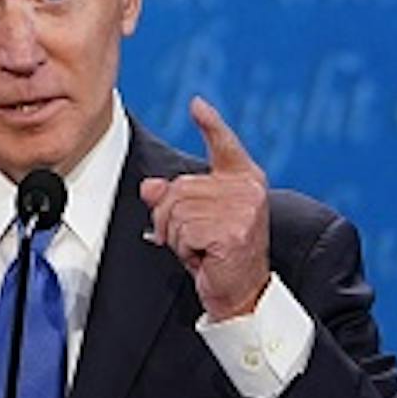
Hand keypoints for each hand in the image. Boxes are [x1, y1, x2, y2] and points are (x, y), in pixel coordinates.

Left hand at [139, 96, 270, 320]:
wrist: (242, 292)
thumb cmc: (220, 256)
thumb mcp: (194, 221)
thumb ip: (175, 199)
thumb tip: (149, 188)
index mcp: (244, 180)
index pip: (224, 145)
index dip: (211, 124)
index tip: (196, 105)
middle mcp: (246, 190)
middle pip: (178, 188)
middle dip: (172, 219)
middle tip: (194, 241)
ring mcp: (242, 209)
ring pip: (176, 211)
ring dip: (177, 237)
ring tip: (200, 249)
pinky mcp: (232, 231)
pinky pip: (182, 231)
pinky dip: (183, 249)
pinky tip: (204, 258)